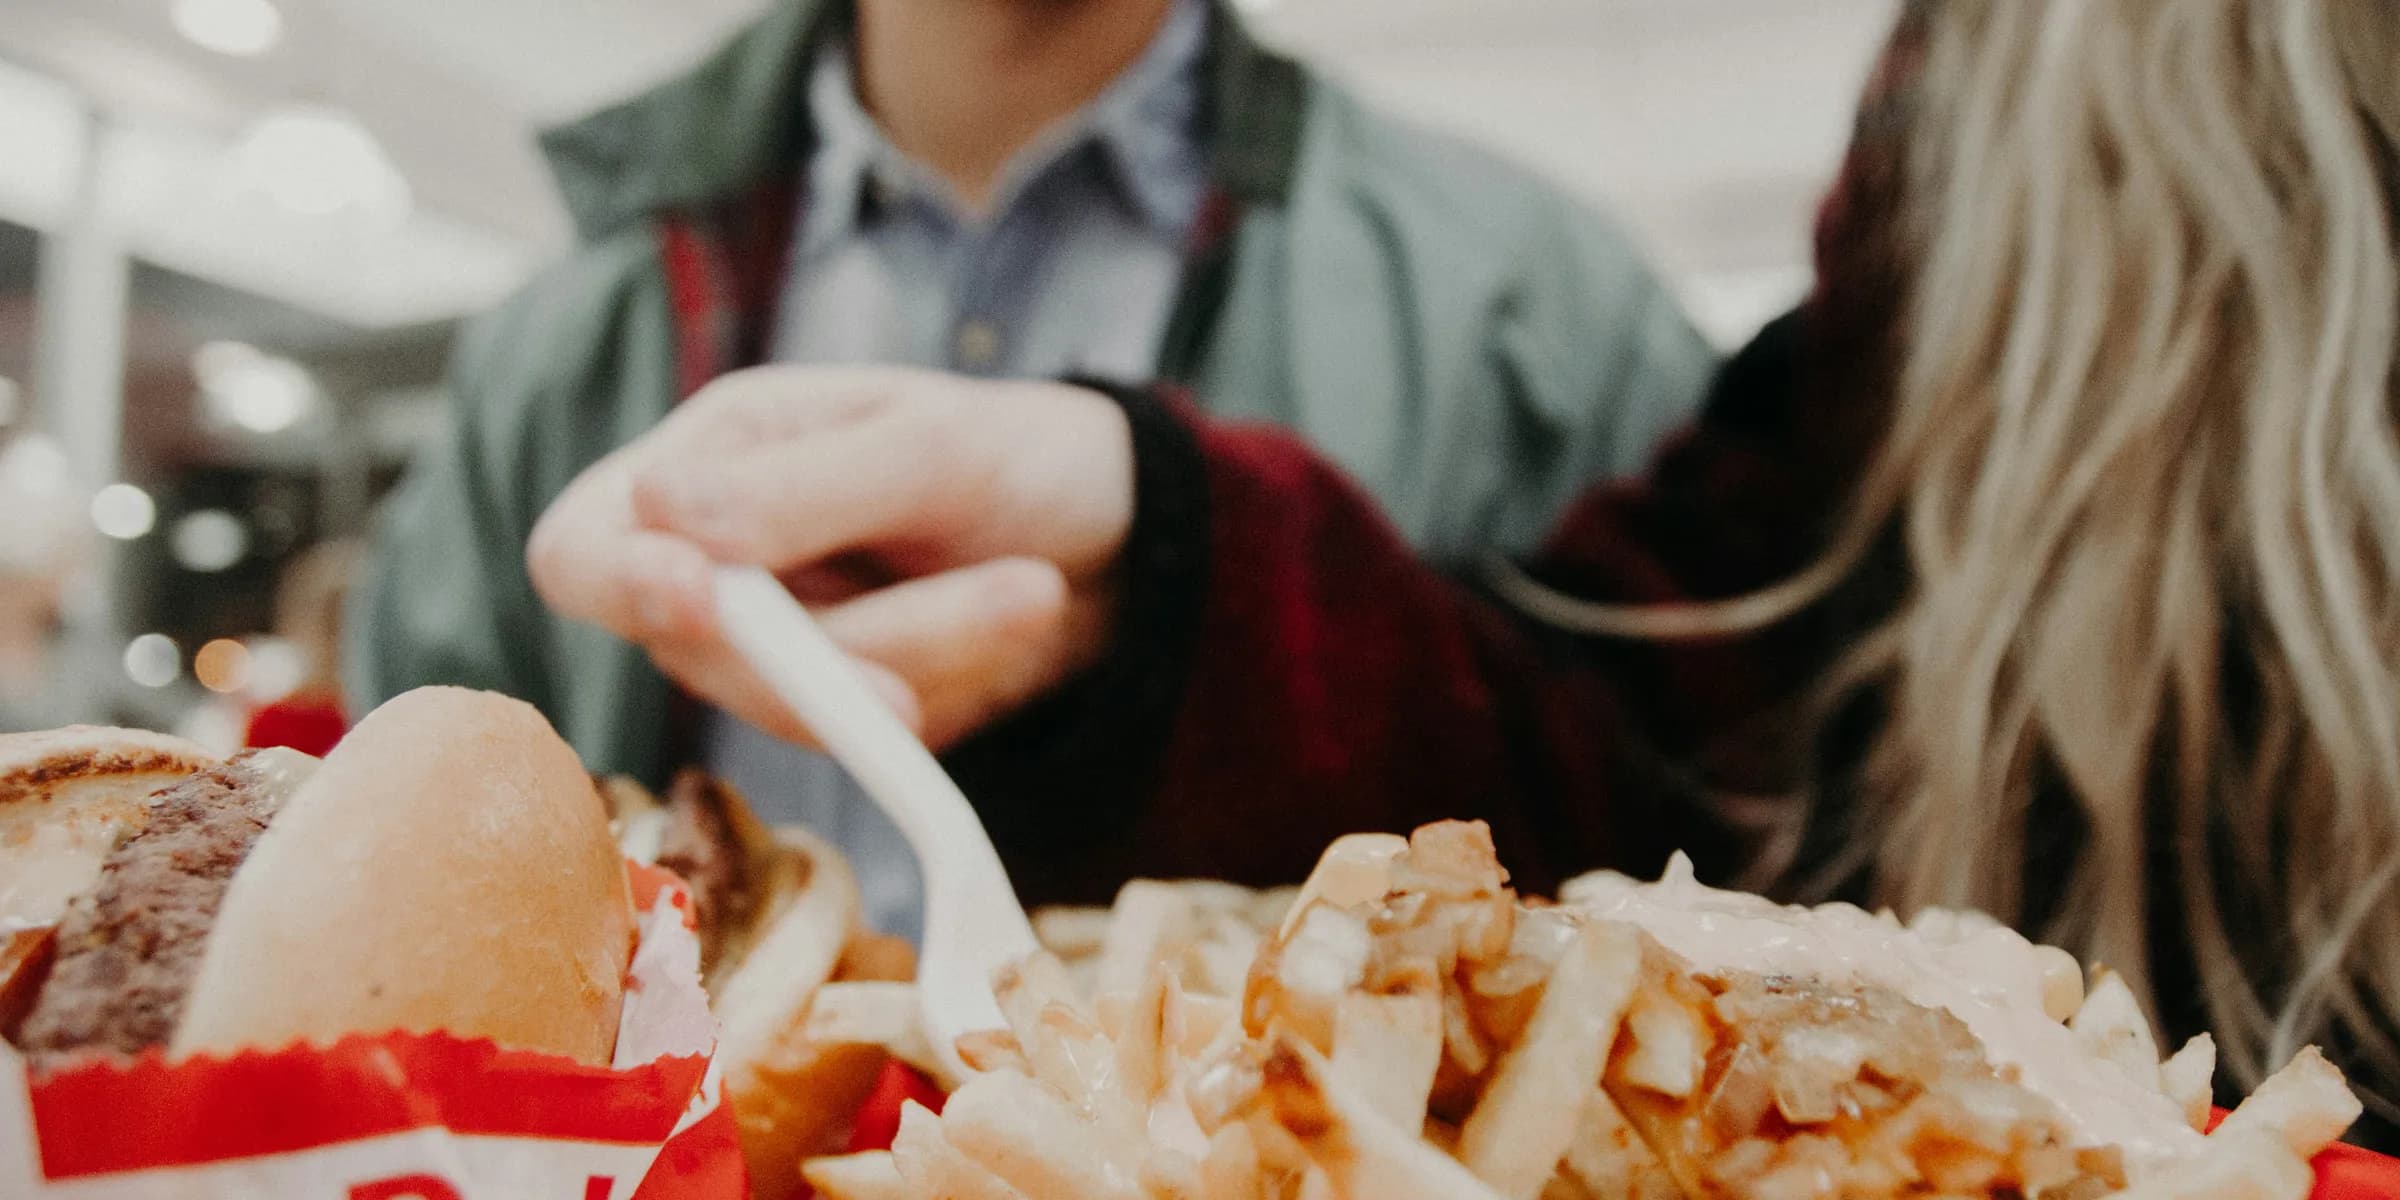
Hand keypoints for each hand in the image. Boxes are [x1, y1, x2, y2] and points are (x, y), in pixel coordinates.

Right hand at [527, 366, 1135, 748]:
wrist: (1120, 539)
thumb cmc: (1016, 455)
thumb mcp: (931, 445)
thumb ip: (801, 487)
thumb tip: (657, 511)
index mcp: (710, 460)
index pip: (585, 546)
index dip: (620, 584)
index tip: (702, 599)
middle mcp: (717, 563)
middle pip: (704, 652)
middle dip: (850, 642)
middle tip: (1007, 595)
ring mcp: (775, 652)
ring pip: (797, 706)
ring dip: (929, 652)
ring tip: (1036, 590)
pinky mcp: (841, 718)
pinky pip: (863, 740)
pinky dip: (949, 684)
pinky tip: (1014, 620)